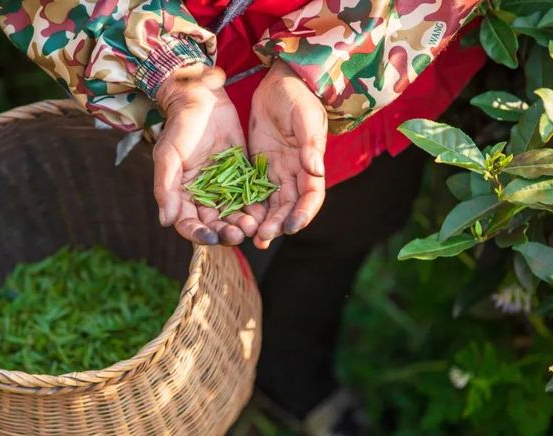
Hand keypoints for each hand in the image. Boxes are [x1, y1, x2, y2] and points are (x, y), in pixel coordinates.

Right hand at [153, 64, 259, 244]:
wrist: (202, 98)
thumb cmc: (179, 127)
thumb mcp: (168, 156)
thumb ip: (166, 188)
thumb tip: (166, 221)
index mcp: (182, 195)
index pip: (189, 223)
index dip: (199, 234)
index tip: (211, 238)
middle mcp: (203, 196)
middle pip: (215, 224)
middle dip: (226, 232)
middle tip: (238, 234)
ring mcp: (224, 187)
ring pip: (234, 213)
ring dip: (242, 223)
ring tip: (253, 226)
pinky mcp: (242, 175)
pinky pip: (250, 195)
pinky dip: (256, 206)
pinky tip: (264, 212)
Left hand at [248, 60, 327, 248]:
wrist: (281, 81)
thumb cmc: (297, 96)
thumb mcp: (305, 116)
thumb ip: (310, 142)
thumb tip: (316, 169)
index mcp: (311, 164)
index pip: (310, 196)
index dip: (302, 214)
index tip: (290, 227)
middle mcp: (296, 173)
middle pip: (289, 206)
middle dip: (278, 224)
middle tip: (262, 239)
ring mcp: (277, 171)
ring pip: (271, 204)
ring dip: (263, 222)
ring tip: (250, 238)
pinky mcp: (259, 166)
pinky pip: (254, 192)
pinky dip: (249, 207)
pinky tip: (236, 219)